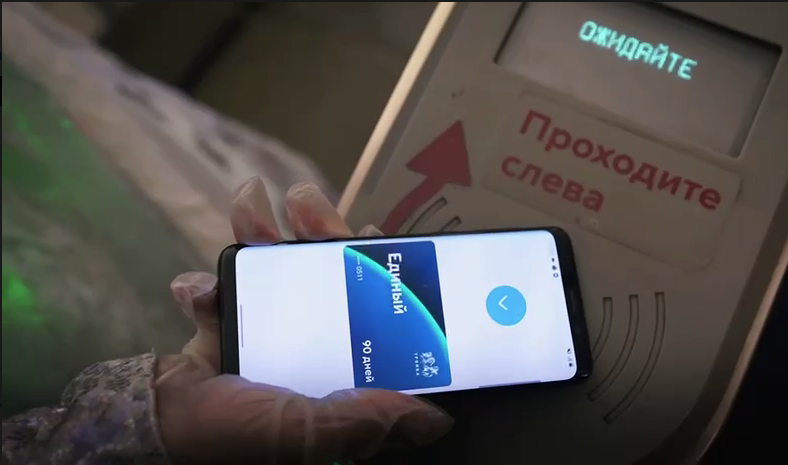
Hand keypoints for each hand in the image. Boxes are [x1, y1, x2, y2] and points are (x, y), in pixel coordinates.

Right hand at [157, 178, 451, 463]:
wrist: (152, 428)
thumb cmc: (232, 437)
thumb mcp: (306, 431)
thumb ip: (361, 418)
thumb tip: (434, 419)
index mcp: (337, 374)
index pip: (375, 315)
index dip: (381, 273)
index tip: (374, 233)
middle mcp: (307, 349)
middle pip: (327, 276)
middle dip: (316, 231)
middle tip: (302, 199)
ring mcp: (264, 334)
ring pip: (275, 270)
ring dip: (260, 232)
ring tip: (247, 201)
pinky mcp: (222, 326)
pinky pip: (219, 290)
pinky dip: (203, 284)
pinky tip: (196, 291)